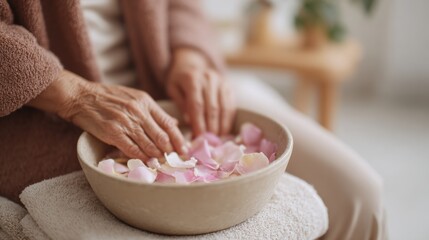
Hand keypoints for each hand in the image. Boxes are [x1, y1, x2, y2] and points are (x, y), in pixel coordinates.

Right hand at [28, 70, 184, 159]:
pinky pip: (132, 149)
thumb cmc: (108, 97)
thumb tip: (173, 123)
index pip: (168, 123)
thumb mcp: (134, 97)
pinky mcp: (113, 132)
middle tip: (174, 159)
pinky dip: (140, 158)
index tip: (184, 149)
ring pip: (148, 145)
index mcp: (145, 102)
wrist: (81, 96)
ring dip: (156, 156)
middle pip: (161, 136)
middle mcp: (138, 111)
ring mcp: (126, 122)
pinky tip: (145, 162)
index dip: (178, 138)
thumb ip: (153, 111)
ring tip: (161, 162)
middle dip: (170, 151)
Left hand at [166, 48, 235, 135]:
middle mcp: (209, 78)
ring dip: (221, 126)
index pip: (197, 105)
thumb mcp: (173, 89)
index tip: (198, 137)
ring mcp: (221, 81)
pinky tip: (224, 131)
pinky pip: (231, 105)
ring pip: (223, 108)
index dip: (198, 123)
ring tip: (216, 139)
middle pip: (211, 108)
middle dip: (210, 128)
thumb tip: (189, 121)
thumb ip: (180, 103)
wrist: (192, 63)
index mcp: (192, 79)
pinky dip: (228, 120)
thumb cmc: (179, 80)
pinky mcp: (229, 86)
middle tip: (208, 143)